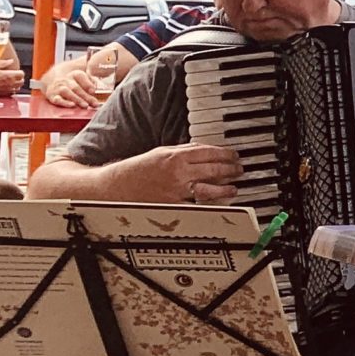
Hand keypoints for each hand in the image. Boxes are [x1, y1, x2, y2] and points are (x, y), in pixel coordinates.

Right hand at [0, 55, 22, 98]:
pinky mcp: (2, 94)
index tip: (16, 71)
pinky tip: (7, 86)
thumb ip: (4, 63)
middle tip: (15, 76)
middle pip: (21, 82)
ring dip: (17, 84)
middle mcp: (9, 83)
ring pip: (18, 88)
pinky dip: (12, 89)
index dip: (19, 72)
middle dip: (20, 78)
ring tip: (12, 81)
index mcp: (9, 75)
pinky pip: (11, 93)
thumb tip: (11, 61)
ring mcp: (6, 90)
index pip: (21, 74)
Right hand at [36, 56, 109, 107]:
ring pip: (67, 92)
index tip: (94, 91)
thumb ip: (93, 82)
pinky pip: (57, 99)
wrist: (52, 82)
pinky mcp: (52, 96)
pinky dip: (64, 102)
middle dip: (86, 96)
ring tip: (85, 105)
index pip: (80, 76)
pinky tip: (71, 105)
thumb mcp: (83, 79)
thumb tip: (103, 87)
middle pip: (76, 87)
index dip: (87, 84)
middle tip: (94, 103)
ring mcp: (58, 88)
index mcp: (74, 74)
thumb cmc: (73, 83)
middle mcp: (66, 80)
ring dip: (77, 99)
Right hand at [118, 142, 243, 206]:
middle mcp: (178, 173)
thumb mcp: (159, 153)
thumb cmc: (136, 170)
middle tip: (240, 169)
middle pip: (213, 170)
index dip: (225, 154)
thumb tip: (204, 149)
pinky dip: (209, 204)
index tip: (235, 155)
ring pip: (209, 189)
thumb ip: (183, 150)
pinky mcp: (173, 206)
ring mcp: (176, 191)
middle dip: (230, 169)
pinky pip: (197, 205)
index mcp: (175, 157)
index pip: (208, 153)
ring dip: (225, 188)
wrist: (115, 188)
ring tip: (234, 187)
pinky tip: (219, 203)